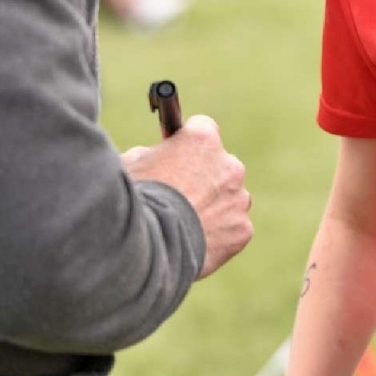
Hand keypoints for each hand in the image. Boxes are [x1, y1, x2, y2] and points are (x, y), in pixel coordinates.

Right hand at [122, 114, 252, 277]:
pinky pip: (232, 228)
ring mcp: (238, 198)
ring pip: (230, 198)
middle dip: (204, 177)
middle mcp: (229, 164)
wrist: (148, 246)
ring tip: (185, 224)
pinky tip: (194, 242)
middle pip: (221, 166)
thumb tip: (157, 157)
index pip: (203, 129)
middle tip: (181, 197)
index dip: (187, 145)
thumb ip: (153, 155)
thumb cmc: (135, 200)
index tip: (178, 156)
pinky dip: (218, 235)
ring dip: (215, 206)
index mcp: (202, 139)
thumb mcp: (133, 164)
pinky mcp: (242, 229)